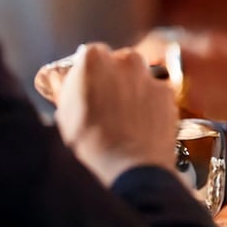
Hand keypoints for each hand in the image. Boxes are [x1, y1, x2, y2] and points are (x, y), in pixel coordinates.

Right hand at [55, 43, 178, 185]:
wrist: (126, 170)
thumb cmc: (89, 146)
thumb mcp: (63, 115)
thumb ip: (64, 89)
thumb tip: (58, 81)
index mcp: (92, 59)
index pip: (88, 56)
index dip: (87, 75)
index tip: (84, 88)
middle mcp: (123, 60)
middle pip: (116, 63)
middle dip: (111, 80)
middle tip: (104, 106)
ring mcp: (148, 76)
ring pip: (138, 77)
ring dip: (132, 91)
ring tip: (123, 119)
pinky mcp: (167, 94)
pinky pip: (156, 94)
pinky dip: (150, 105)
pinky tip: (140, 126)